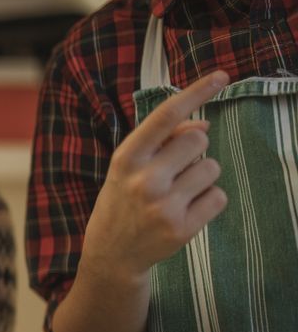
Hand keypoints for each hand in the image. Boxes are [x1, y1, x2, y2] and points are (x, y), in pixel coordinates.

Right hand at [82, 70, 229, 285]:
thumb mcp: (129, 166)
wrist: (111, 255)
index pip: (166, 116)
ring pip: (212, 168)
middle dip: (195, 149)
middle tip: (175, 169)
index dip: (196, 92)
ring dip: (202, 176)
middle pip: (199, 140)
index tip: (221, 76)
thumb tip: (205, 125)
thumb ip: (162, 142)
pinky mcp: (182, 228)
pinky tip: (186, 210)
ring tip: (178, 193)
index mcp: (126, 158)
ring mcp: (163, 206)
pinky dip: (209, 201)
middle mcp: (144, 180)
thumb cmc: (123, 200)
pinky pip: (218, 197)